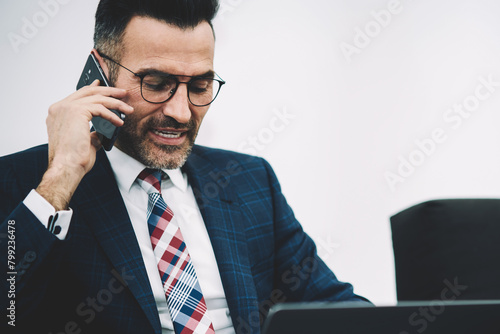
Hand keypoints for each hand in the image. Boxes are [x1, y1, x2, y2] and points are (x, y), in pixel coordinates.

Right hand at [36, 80, 133, 209]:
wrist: (66, 167)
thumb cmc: (72, 159)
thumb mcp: (84, 142)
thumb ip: (92, 134)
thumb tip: (102, 132)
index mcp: (58, 113)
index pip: (78, 95)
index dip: (92, 89)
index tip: (102, 85)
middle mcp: (59, 108)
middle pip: (88, 92)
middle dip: (108, 91)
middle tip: (122, 93)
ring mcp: (66, 108)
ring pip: (96, 98)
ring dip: (115, 103)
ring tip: (128, 109)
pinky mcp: (76, 111)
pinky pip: (99, 108)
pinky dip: (112, 115)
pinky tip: (119, 122)